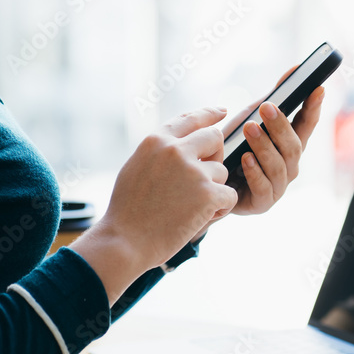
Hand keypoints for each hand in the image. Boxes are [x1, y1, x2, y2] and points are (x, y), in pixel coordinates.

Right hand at [88, 107, 238, 275]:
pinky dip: (221, 208)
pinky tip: (201, 218)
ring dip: (214, 189)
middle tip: (205, 178)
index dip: (209, 114)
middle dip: (215, 156)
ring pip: (222, 171)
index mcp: (156, 141)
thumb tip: (182, 142)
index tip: (222, 111)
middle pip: (214, 138)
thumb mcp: (137, 167)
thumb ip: (160, 152)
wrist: (124, 242)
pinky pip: (229, 194)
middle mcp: (175, 150)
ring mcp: (193, 170)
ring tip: (191, 208)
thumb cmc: (128, 211)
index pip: (190, 118)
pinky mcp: (207, 193)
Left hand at [215, 65, 325, 218]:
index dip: (314, 107)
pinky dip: (256, 173)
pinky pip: (264, 189)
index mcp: (289, 144)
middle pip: (294, 146)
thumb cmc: (234, 147)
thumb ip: (275, 96)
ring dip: (265, 146)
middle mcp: (289, 166)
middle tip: (267, 107)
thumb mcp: (251, 117)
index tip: (317, 89)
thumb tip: (295, 69)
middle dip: (281, 126)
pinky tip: (246, 159)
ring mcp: (278, 186)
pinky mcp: (262, 203)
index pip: (307, 124)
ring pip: (280, 166)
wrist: (206, 181)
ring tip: (250, 129)